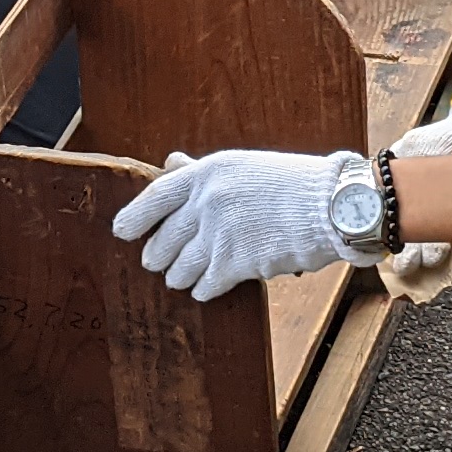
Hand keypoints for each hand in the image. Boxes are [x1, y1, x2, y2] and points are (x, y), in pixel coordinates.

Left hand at [111, 147, 352, 300]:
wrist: (330, 207)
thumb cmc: (290, 185)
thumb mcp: (241, 166)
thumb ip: (201, 170)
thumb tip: (170, 162)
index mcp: (205, 174)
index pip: (154, 197)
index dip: (134, 218)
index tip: (121, 232)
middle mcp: (206, 203)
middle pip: (161, 241)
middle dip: (159, 256)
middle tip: (161, 261)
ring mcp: (218, 235)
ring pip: (177, 269)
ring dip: (181, 276)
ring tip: (188, 275)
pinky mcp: (234, 264)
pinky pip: (203, 286)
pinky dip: (203, 289)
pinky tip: (208, 287)